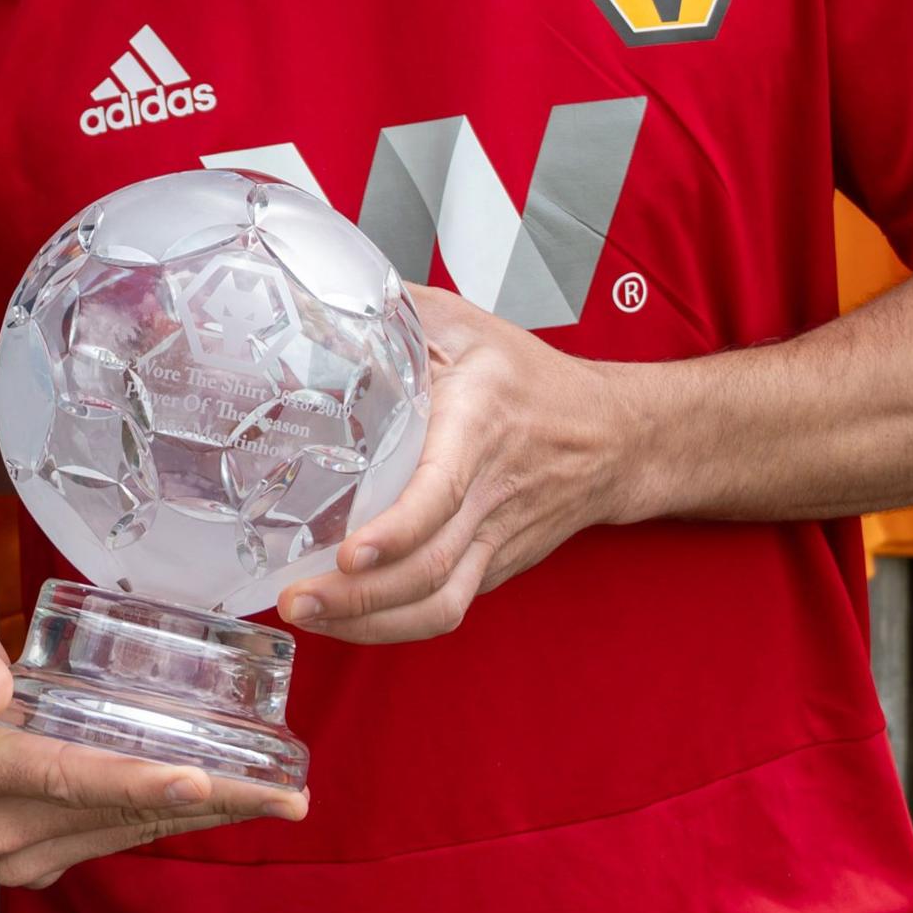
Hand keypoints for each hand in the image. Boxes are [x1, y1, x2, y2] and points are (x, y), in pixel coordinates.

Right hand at [0, 604, 305, 886]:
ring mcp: (22, 849)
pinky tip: (228, 802)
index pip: (69, 778)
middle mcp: (0, 827)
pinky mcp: (43, 851)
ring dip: (208, 816)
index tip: (200, 777)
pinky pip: (122, 833)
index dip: (137, 780)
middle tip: (284, 795)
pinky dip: (176, 817)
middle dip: (209, 804)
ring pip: (131, 829)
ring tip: (277, 798)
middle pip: (120, 812)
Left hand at [274, 285, 643, 644]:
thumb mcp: (467, 325)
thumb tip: (319, 288)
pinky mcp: (492, 568)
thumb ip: (397, 309)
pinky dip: (391, 625)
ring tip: (309, 618)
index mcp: (479, 425)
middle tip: (296, 597)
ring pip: (437, 604)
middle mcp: (489, 494)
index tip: (349, 552)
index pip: (441, 491)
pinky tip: (342, 620)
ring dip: (369, 622)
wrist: (616, 438)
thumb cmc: (534, 380)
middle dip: (358, 596)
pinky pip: (444, 609)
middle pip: (429, 568)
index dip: (395, 530)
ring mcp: (493, 540)